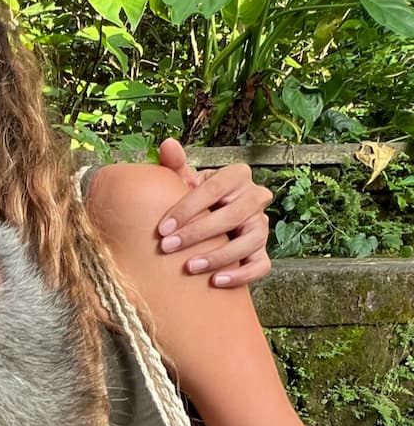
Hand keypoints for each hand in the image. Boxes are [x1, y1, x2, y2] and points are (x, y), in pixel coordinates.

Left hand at [155, 138, 272, 286]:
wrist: (209, 218)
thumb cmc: (194, 199)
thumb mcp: (184, 181)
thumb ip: (174, 165)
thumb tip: (167, 144)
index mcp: (236, 176)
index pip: (214, 189)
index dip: (188, 208)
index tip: (162, 228)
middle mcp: (255, 198)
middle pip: (232, 215)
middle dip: (197, 233)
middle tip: (168, 247)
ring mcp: (261, 225)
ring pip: (251, 241)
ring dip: (220, 256)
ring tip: (191, 267)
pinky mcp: (263, 250)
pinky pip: (262, 265)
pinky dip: (242, 274)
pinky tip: (217, 281)